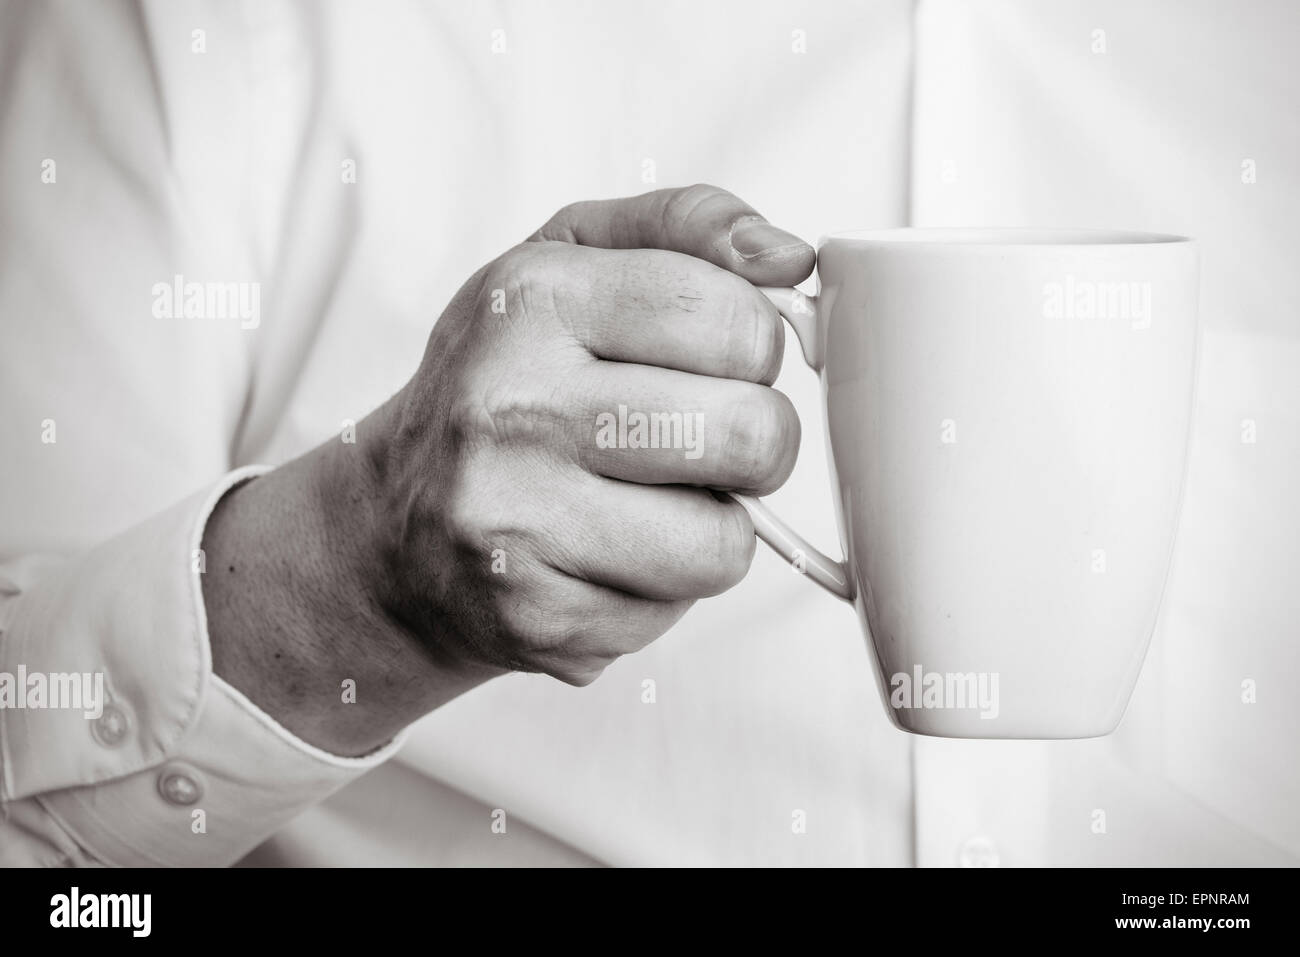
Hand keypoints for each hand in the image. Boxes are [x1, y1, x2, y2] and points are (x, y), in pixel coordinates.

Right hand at [203, 185, 813, 753]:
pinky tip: (600, 555)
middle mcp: (512, 409)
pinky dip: (660, 585)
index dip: (753, 347)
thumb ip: (689, 227)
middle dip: (755, 441)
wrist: (393, 527)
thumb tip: (791, 256)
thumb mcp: (571, 263)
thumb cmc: (505, 384)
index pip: (737, 320)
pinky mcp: (536, 618)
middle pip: (751, 433)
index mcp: (531, 300)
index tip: (710, 359)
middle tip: (699, 438)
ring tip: (646, 500)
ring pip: (726, 541)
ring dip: (711, 524)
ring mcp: (517, 523)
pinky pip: (675, 609)